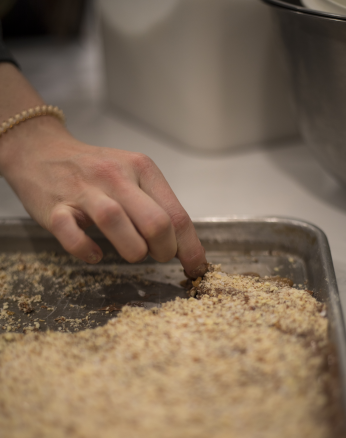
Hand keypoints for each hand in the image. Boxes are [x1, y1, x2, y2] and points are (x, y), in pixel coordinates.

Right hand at [0, 116, 206, 277]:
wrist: (41, 151)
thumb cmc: (94, 170)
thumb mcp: (132, 176)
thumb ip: (157, 205)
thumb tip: (184, 246)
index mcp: (141, 168)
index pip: (177, 215)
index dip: (190, 248)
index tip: (196, 268)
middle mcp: (115, 176)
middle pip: (155, 222)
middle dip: (164, 251)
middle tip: (157, 256)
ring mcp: (83, 191)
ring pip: (116, 223)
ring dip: (133, 252)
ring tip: (133, 254)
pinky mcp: (55, 208)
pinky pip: (72, 236)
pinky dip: (87, 251)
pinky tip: (95, 254)